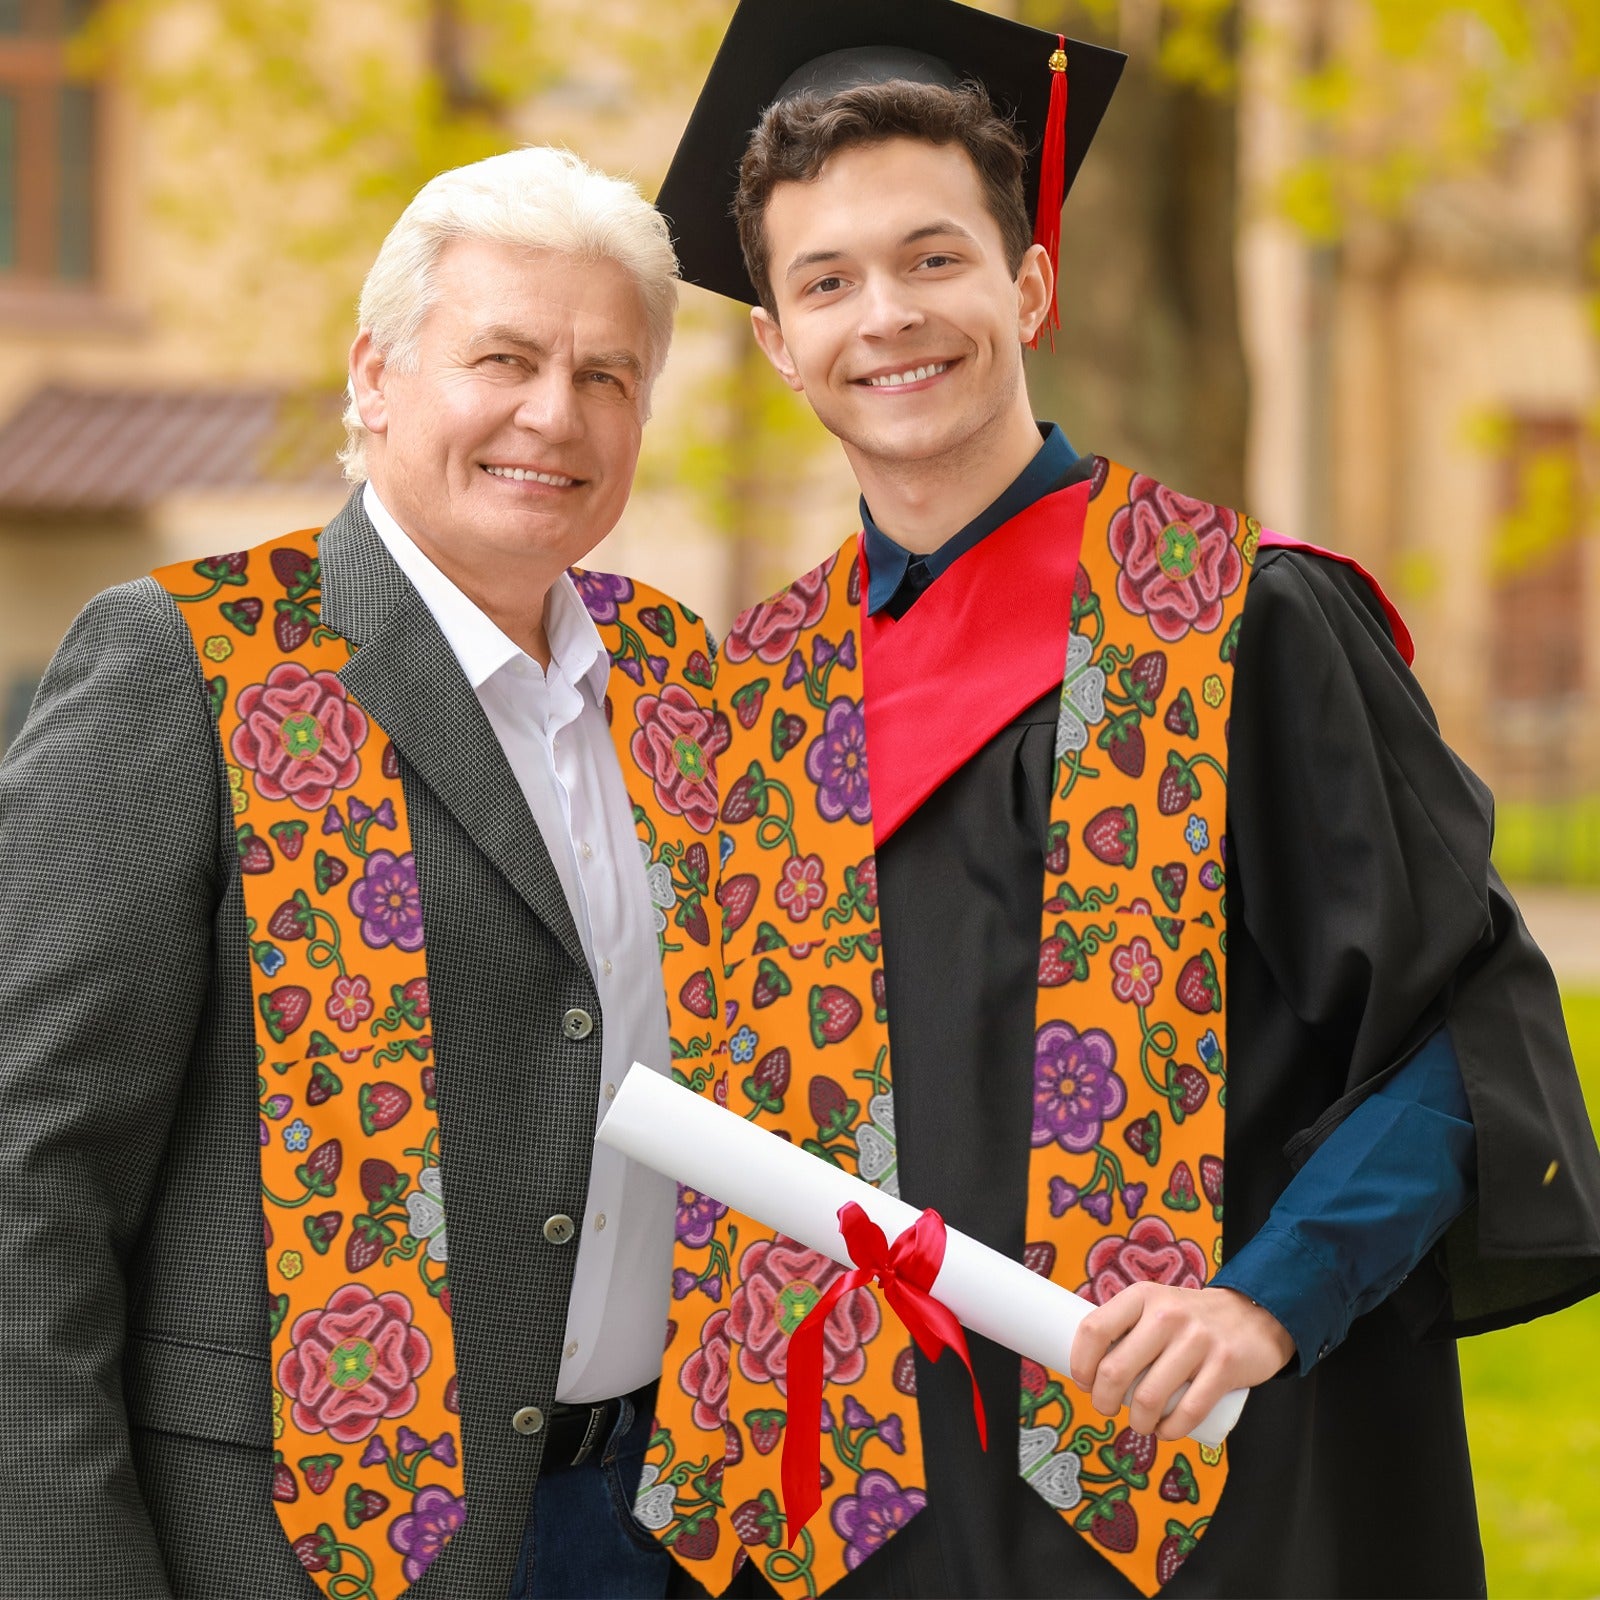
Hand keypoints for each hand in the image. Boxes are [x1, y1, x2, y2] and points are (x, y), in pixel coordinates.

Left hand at [1068, 1284, 1295, 1440]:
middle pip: (1115, 1370)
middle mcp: (1166, 1314)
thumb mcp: (1156, 1305)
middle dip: (1102, 1401)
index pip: (1094, 1329)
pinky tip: (1164, 1432)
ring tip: (1139, 1423)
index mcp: (1142, 1296)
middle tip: (1106, 1408)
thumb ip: (1127, 1326)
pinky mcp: (1224, 1366)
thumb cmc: (1190, 1319)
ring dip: (1137, 1422)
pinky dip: (1170, 1431)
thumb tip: (1088, 1365)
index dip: (1080, 1363)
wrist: (1254, 1315)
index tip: (1083, 1382)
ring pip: (1149, 1398)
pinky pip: (1188, 1412)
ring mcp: (1197, 1340)